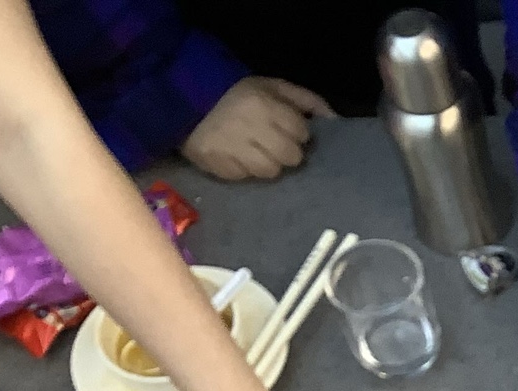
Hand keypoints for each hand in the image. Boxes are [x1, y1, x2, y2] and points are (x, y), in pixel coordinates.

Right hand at [180, 77, 334, 181]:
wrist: (183, 97)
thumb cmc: (236, 92)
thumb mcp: (271, 85)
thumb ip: (305, 100)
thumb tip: (334, 119)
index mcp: (267, 106)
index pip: (301, 133)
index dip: (296, 133)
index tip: (287, 130)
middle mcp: (253, 129)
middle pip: (291, 157)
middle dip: (286, 152)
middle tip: (273, 144)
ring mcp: (234, 150)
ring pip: (271, 172)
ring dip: (267, 164)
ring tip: (255, 153)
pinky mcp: (218, 166)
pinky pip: (244, 178)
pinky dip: (244, 170)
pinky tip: (237, 158)